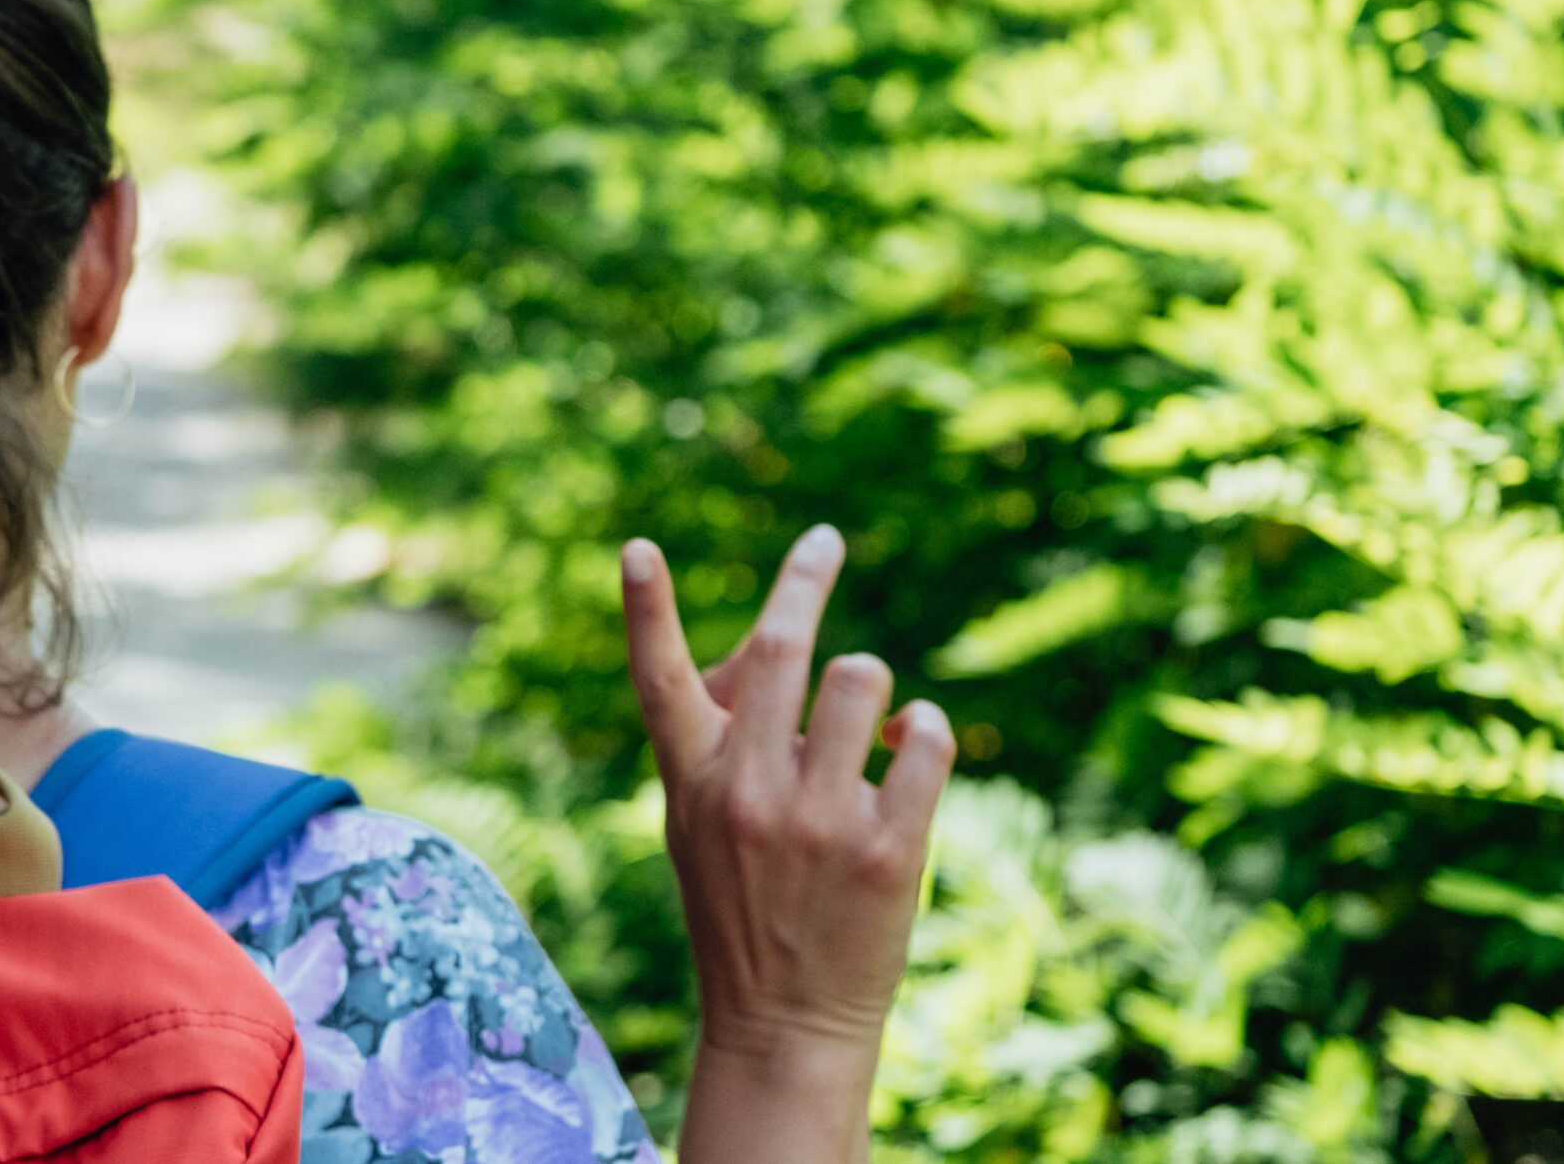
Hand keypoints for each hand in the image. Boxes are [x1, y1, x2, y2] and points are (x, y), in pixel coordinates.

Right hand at [620, 524, 953, 1163]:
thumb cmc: (743, 907)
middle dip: (805, 577)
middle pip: (777, 648)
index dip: (645, 608)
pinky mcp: (889, 848)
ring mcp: (819, 818)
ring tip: (872, 721)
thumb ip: (726, 740)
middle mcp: (748, 789)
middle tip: (824, 539)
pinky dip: (927, 728)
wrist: (785, 1023)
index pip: (657, 678)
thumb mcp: (699, 824)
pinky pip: (926, 737)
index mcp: (693, 778)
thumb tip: (791, 650)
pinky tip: (912, 745)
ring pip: (862, 677)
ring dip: (872, 684)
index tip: (636, 546)